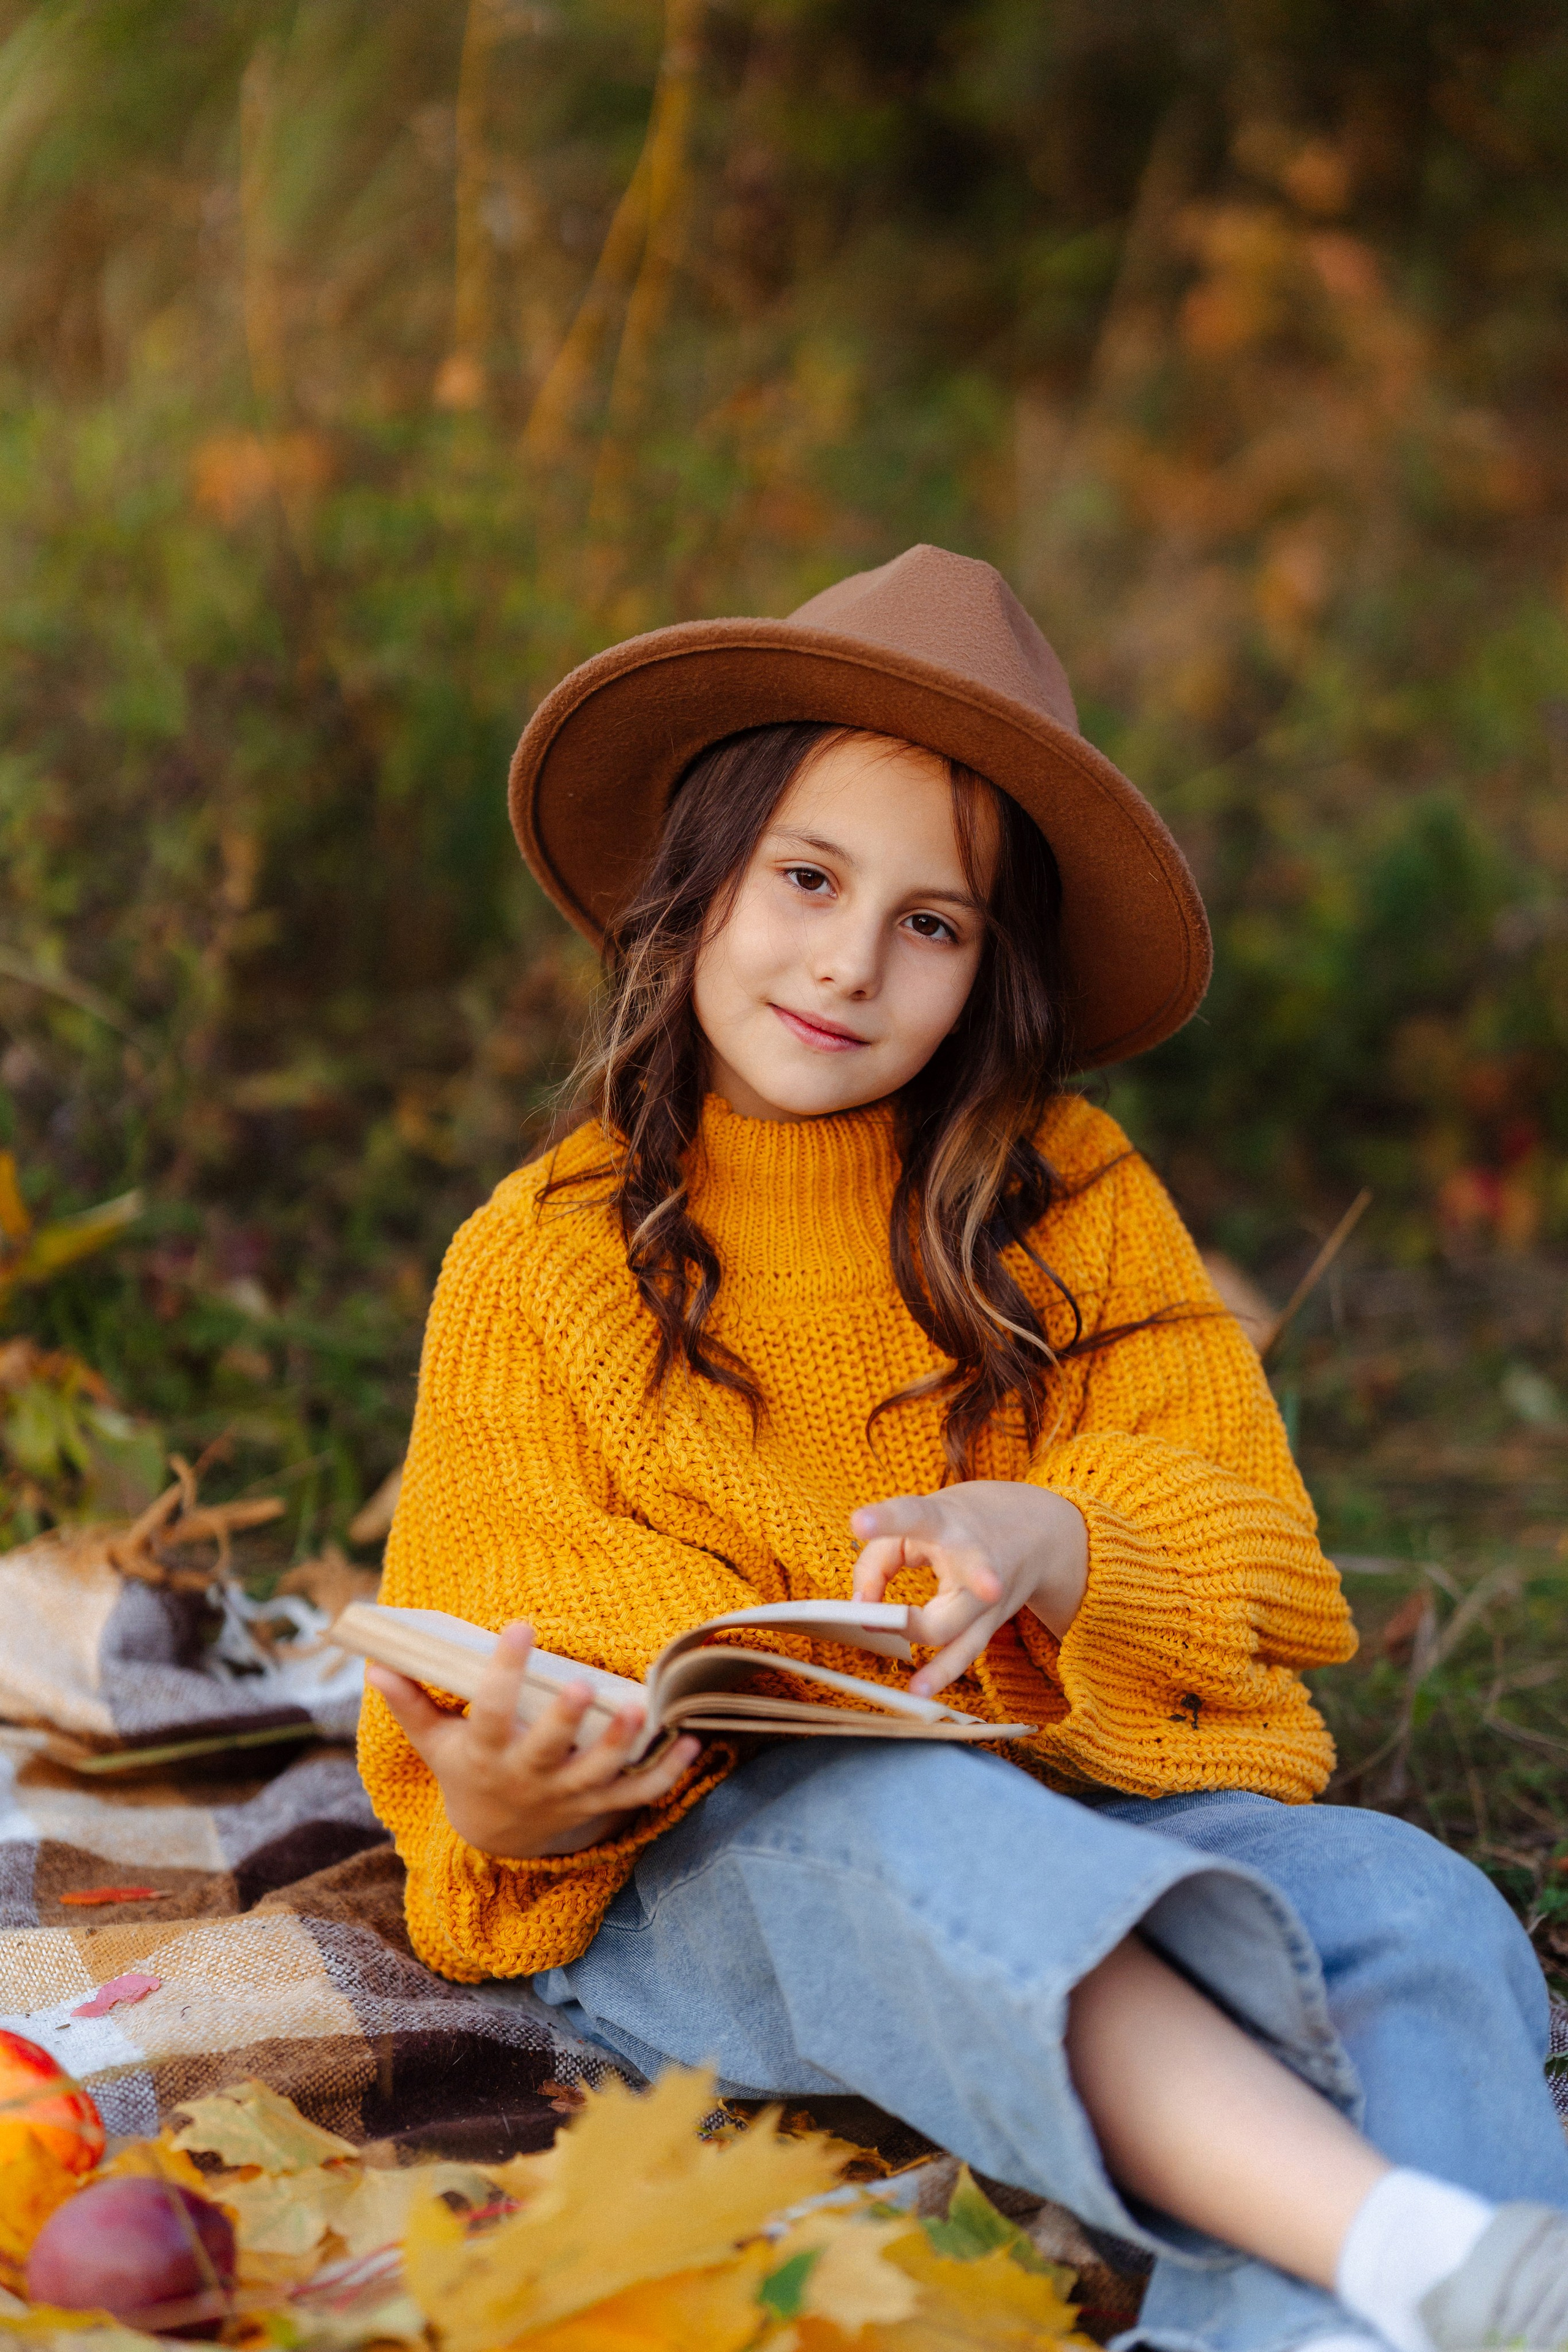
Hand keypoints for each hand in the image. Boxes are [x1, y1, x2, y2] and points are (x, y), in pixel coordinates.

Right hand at [366, 1620, 700, 1859]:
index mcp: (488, 1756)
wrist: (497, 1839)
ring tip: (645, 1707)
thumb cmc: (467, 1772)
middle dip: (567, 1721)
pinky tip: (692, 1741)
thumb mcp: (435, 1743)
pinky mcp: (598, 1806)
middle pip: (549, 1751)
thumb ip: (410, 1703)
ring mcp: (568, 1795)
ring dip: (622, 1743)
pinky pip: (638, 1794)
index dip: (505, 1672)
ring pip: (599, 1775)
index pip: (493, 1712)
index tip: (518, 1625)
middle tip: (585, 1684)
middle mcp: (530, 1779)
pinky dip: (667, 1772)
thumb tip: (375, 1663)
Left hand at [849, 1480, 1087, 1698]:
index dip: (886, 1520)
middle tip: (885, 1621)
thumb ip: (878, 1560)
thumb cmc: (960, 1525)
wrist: (1037, 1531)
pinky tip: (920, 1693)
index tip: (857, 1522)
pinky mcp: (989, 1624)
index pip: (915, 1517)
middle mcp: (975, 1561)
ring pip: (963, 1635)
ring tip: (917, 1688)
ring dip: (941, 1664)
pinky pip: (965, 1653)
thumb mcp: (917, 1520)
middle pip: (947, 1591)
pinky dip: (943, 1674)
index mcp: (948, 1522)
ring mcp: (988, 1600)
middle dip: (920, 1613)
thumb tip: (860, 1609)